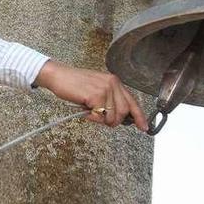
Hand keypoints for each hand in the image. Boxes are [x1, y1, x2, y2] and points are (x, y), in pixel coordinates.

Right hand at [33, 60, 149, 131]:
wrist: (59, 76)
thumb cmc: (75, 84)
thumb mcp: (97, 89)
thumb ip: (109, 100)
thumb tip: (119, 118)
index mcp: (115, 82)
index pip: (132, 101)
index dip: (139, 116)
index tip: (144, 127)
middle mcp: (113, 83)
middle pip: (123, 113)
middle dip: (112, 121)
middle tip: (100, 118)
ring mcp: (105, 89)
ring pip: (112, 117)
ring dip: (100, 120)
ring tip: (89, 111)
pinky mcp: (97, 95)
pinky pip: (100, 117)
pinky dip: (92, 118)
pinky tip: (85, 110)